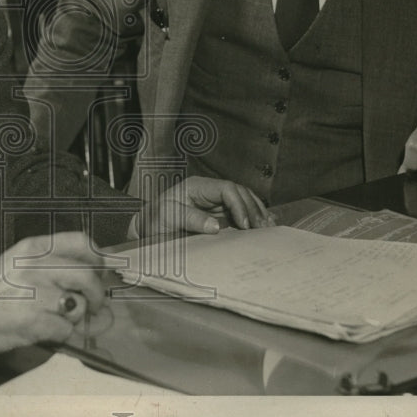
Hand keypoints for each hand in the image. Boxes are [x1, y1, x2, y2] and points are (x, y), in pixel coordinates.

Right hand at [0, 232, 105, 352]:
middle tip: (93, 304)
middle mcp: (39, 266)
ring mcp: (39, 293)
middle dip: (96, 294)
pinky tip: (43, 329)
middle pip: (88, 276)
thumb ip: (50, 264)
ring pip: (78, 306)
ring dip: (73, 317)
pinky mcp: (36, 320)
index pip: (82, 242)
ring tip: (56, 317)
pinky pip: (65, 329)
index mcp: (34, 247)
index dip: (97, 258)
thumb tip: (84, 275)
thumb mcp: (18, 261)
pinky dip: (59, 334)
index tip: (98, 270)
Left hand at [130, 176, 274, 238]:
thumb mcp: (168, 218)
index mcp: (197, 186)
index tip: (245, 224)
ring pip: (243, 200)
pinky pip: (240, 210)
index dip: (239, 204)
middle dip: (253, 209)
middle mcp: (208, 191)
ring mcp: (214, 201)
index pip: (226, 188)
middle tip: (262, 228)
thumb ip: (190, 220)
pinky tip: (266, 223)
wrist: (148, 229)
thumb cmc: (155, 221)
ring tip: (269, 227)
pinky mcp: (218, 213)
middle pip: (239, 192)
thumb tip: (215, 226)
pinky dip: (253, 216)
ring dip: (257, 212)